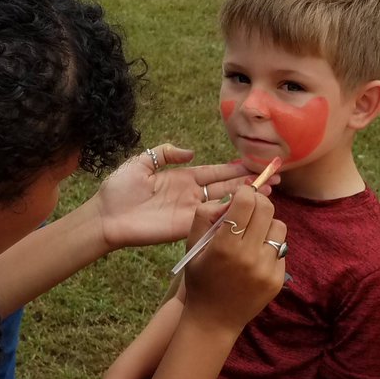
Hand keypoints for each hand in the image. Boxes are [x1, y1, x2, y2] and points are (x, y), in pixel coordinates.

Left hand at [92, 144, 278, 251]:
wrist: (105, 216)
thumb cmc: (118, 189)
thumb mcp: (141, 162)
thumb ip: (166, 153)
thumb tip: (191, 151)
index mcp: (183, 178)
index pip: (216, 172)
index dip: (236, 169)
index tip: (257, 165)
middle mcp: (192, 195)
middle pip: (227, 188)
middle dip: (250, 183)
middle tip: (274, 178)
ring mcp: (191, 212)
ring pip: (224, 204)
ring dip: (246, 199)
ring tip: (268, 193)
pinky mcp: (185, 226)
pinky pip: (211, 219)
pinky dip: (228, 214)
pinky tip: (246, 208)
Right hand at [183, 186, 286, 334]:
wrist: (214, 320)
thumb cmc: (200, 280)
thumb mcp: (192, 246)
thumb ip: (204, 216)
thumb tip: (228, 199)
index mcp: (225, 246)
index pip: (246, 202)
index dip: (245, 193)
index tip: (242, 195)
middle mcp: (249, 256)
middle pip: (267, 209)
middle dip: (258, 203)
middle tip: (250, 209)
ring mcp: (266, 269)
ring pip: (279, 226)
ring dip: (267, 225)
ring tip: (254, 235)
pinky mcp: (278, 279)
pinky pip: (282, 249)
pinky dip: (270, 247)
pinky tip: (256, 258)